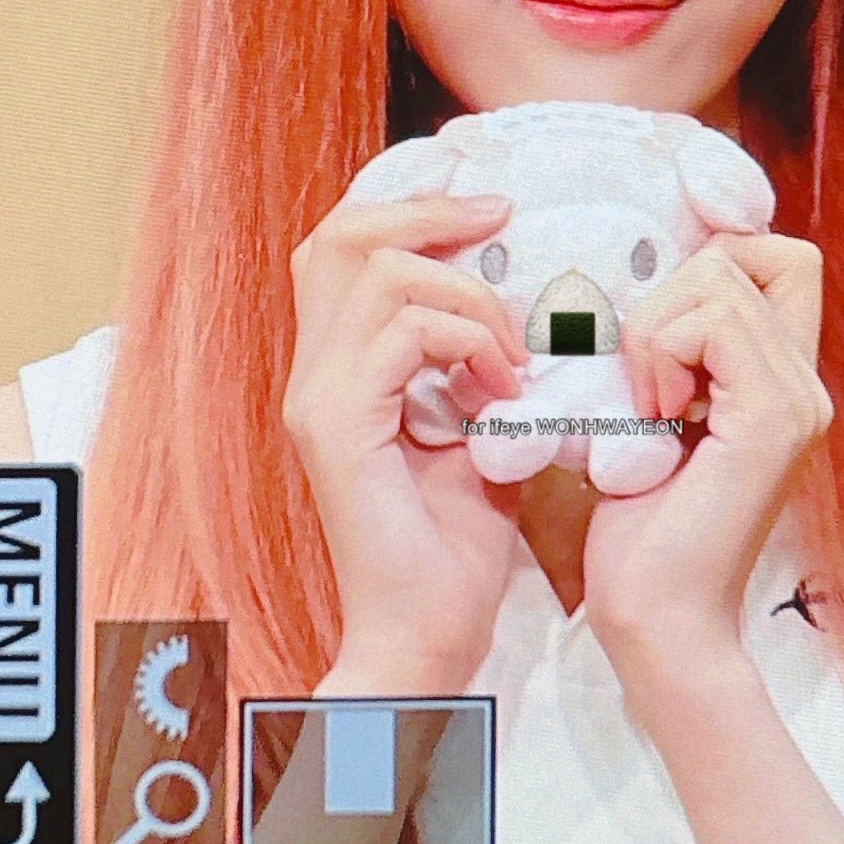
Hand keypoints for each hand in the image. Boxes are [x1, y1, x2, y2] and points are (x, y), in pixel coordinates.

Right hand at [283, 189, 529, 684]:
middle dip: (427, 210)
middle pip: (342, 235)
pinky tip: (502, 391)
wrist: (430, 637)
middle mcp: (312, 374)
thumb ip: (481, 359)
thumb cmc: (458, 546)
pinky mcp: (337, 426)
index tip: (488, 205)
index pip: (341, 245)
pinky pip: (405, 333)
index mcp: (337, 368)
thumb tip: (530, 292)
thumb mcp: (480, 425)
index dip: (407, 205)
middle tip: (501, 215)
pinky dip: (467, 341)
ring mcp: (318, 399)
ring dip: (469, 296)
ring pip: (384, 274)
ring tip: (513, 356)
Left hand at [581, 232, 832, 665]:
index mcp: (783, 381)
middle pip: (740, 257)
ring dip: (656, 331)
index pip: (782, 258)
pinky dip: (660, 354)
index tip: (662, 316)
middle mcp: (805, 385)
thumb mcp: (658, 413)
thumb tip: (646, 280)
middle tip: (646, 378)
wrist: (657, 622)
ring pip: (719, 281)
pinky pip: (710, 326)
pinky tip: (653, 418)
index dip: (720, 254)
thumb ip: (676, 352)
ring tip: (647, 406)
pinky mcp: (771, 419)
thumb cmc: (643, 530)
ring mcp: (796, 401)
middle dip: (669, 294)